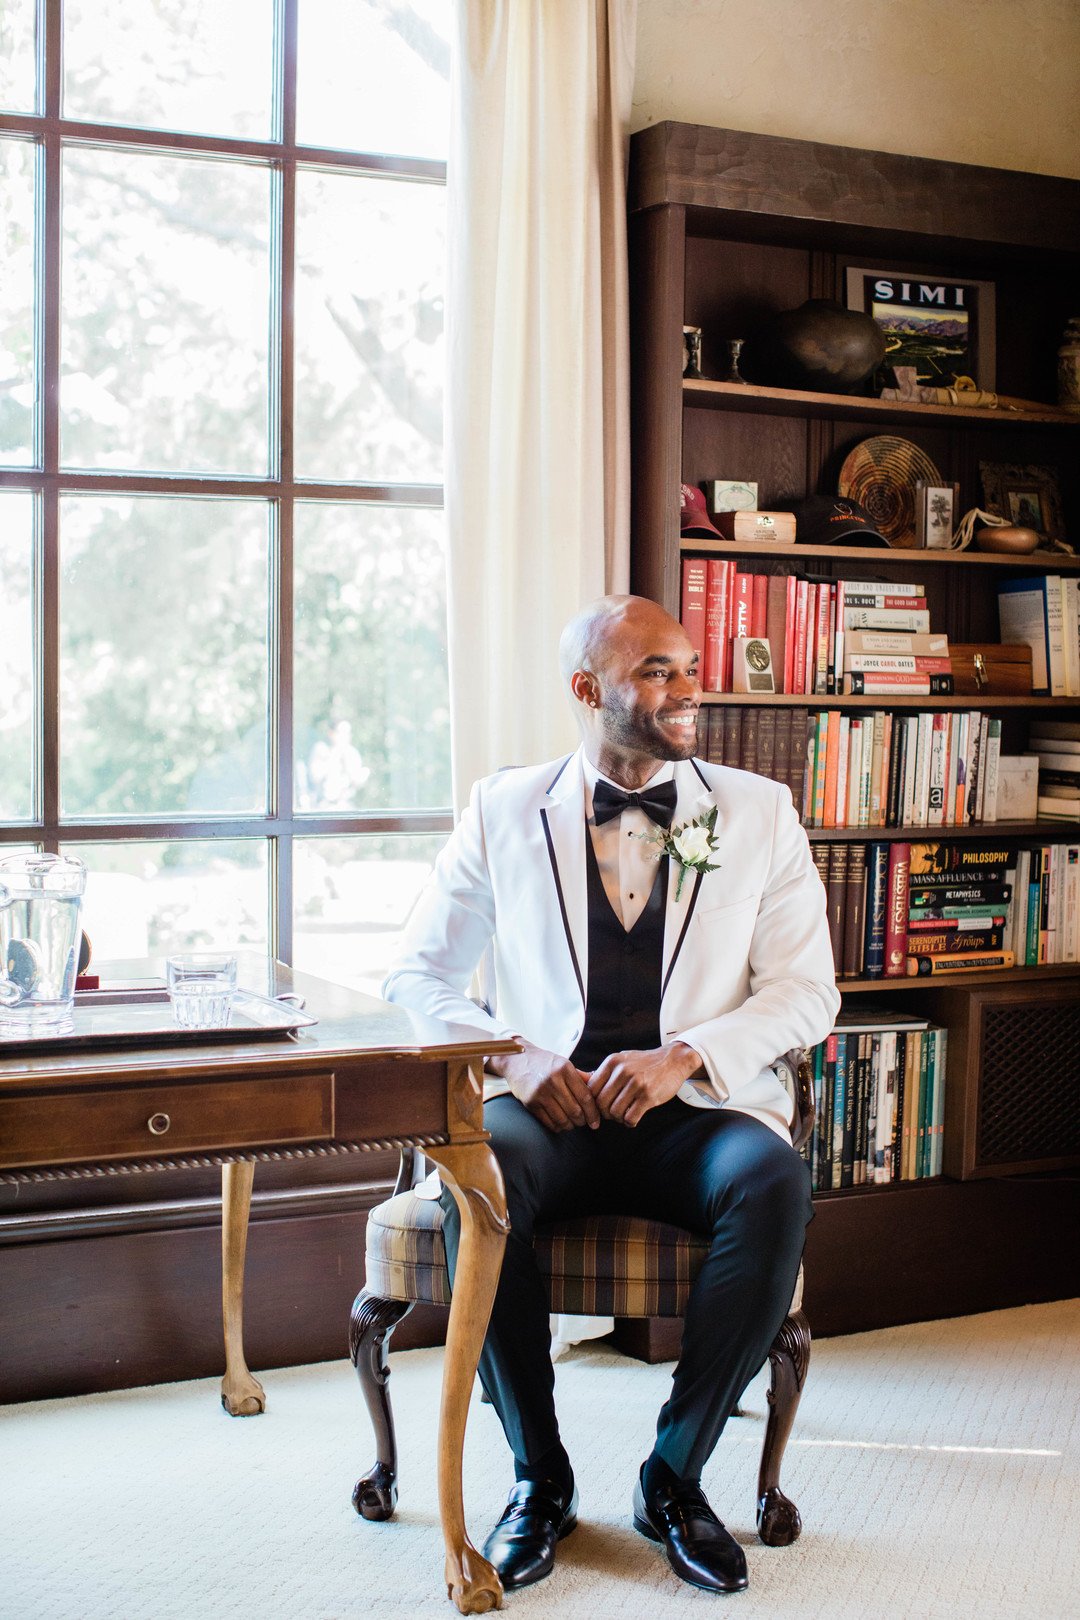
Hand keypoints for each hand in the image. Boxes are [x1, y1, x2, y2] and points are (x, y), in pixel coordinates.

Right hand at [488, 1040, 600, 1132]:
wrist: (517, 1060)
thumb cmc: (544, 1063)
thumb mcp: (563, 1064)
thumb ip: (581, 1078)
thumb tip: (600, 1090)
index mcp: (565, 1069)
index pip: (585, 1097)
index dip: (593, 1113)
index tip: (596, 1122)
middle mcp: (553, 1080)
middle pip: (575, 1110)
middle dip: (582, 1121)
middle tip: (584, 1123)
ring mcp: (540, 1092)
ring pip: (562, 1119)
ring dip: (570, 1126)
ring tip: (572, 1124)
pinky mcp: (530, 1103)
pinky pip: (548, 1122)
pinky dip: (557, 1127)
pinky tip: (560, 1124)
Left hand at [587, 1041, 702, 1127]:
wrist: (673, 1060)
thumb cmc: (645, 1063)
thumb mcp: (622, 1060)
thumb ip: (604, 1072)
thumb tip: (581, 1080)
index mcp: (613, 1062)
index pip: (591, 1089)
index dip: (593, 1103)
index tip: (599, 1107)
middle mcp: (623, 1071)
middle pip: (601, 1103)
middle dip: (605, 1113)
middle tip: (612, 1113)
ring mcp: (636, 1083)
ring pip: (615, 1112)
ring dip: (618, 1118)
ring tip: (624, 1114)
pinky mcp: (648, 1096)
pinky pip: (630, 1117)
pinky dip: (629, 1122)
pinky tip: (633, 1117)